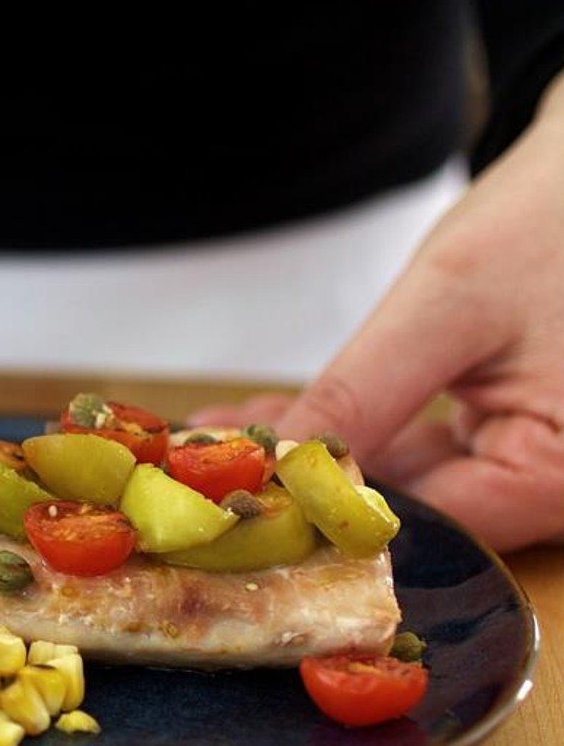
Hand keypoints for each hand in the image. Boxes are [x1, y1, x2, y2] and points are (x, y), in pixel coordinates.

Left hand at [192, 76, 563, 552]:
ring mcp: (534, 461)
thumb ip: (362, 393)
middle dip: (310, 484)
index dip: (324, 515)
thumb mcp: (447, 304)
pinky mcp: (509, 434)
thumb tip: (279, 469)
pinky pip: (422, 449)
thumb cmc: (552, 219)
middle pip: (411, 511)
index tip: (241, 492)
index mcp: (560, 476)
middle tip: (215, 460)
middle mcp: (557, 486)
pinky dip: (358, 431)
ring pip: (405, 480)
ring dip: (321, 456)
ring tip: (226, 435)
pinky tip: (281, 418)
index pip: (423, 527)